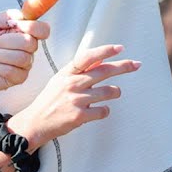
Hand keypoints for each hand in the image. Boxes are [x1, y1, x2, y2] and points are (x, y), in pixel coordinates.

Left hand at [0, 9, 50, 92]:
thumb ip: (7, 16)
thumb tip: (21, 17)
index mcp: (24, 32)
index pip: (43, 29)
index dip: (32, 27)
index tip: (13, 25)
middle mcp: (28, 48)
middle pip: (31, 43)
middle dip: (7, 41)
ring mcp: (25, 64)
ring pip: (22, 58)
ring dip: (0, 55)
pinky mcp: (19, 78)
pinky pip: (13, 71)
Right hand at [9, 44, 140, 146]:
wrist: (35, 123)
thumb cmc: (50, 101)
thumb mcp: (60, 80)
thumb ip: (79, 71)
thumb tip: (100, 60)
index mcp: (67, 73)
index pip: (88, 57)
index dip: (105, 51)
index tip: (120, 48)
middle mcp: (72, 84)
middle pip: (105, 71)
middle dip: (124, 66)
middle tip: (136, 64)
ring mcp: (76, 100)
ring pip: (109, 92)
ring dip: (115, 92)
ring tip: (113, 93)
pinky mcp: (80, 116)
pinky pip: (104, 111)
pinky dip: (105, 110)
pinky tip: (99, 110)